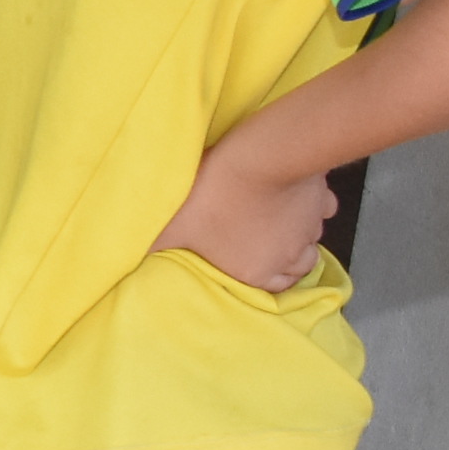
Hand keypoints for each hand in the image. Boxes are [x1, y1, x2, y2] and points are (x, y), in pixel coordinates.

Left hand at [153, 143, 336, 291]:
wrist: (259, 159)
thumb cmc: (213, 196)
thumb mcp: (174, 226)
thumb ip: (157, 244)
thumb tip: (126, 255)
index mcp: (257, 272)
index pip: (271, 290)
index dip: (263, 279)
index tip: (252, 266)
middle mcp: (289, 258)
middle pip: (296, 269)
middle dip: (284, 260)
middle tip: (267, 245)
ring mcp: (309, 230)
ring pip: (311, 241)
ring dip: (297, 234)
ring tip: (277, 220)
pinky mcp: (322, 202)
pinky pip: (322, 210)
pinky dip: (312, 206)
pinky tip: (295, 195)